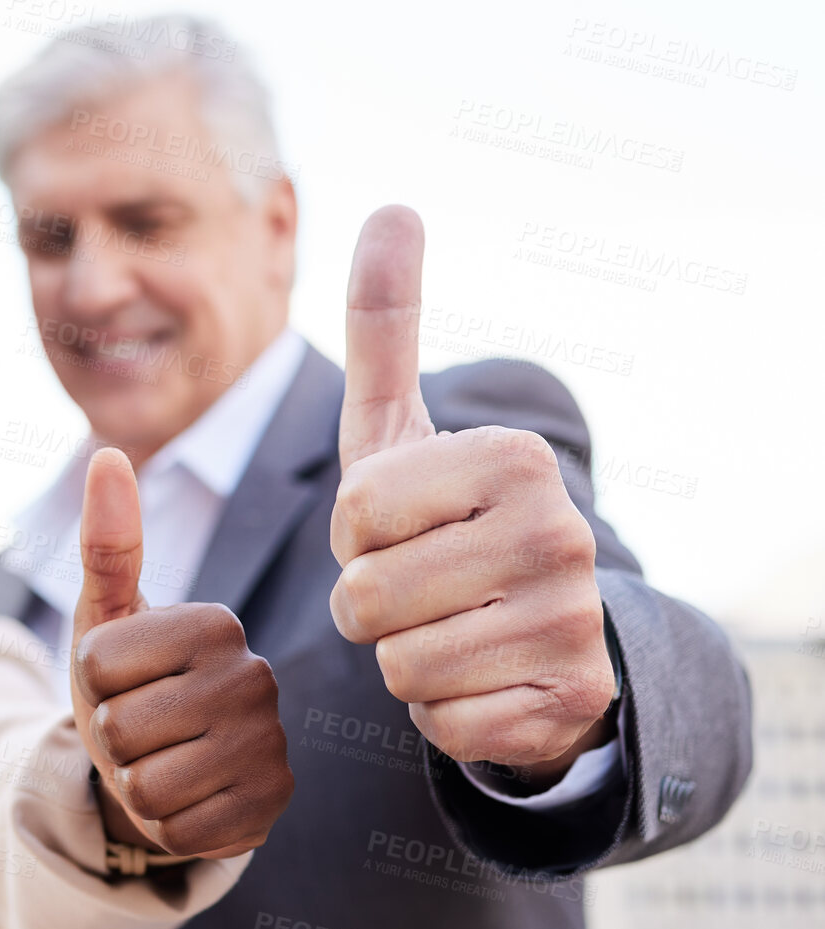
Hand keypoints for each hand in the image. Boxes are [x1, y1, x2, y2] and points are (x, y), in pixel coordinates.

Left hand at [70, 447, 292, 858]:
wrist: (164, 765)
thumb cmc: (129, 685)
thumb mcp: (105, 619)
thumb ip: (106, 544)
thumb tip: (107, 453)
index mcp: (214, 623)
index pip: (98, 664)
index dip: (91, 684)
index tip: (124, 681)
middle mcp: (255, 677)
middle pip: (120, 728)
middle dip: (112, 739)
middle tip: (142, 729)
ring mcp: (270, 744)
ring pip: (146, 786)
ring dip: (135, 784)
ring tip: (162, 761)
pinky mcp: (271, 806)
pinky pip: (178, 832)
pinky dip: (166, 824)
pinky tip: (189, 797)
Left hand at [329, 205, 615, 780]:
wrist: (530, 628)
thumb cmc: (438, 521)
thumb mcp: (400, 427)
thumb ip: (387, 323)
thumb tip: (393, 205)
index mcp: (514, 458)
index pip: (355, 513)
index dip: (353, 534)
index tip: (398, 527)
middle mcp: (561, 533)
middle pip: (365, 597)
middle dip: (367, 604)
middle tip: (419, 586)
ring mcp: (574, 623)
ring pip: (399, 665)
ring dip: (400, 657)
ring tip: (447, 627)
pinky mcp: (568, 704)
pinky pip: (441, 723)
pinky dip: (440, 712)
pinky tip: (479, 678)